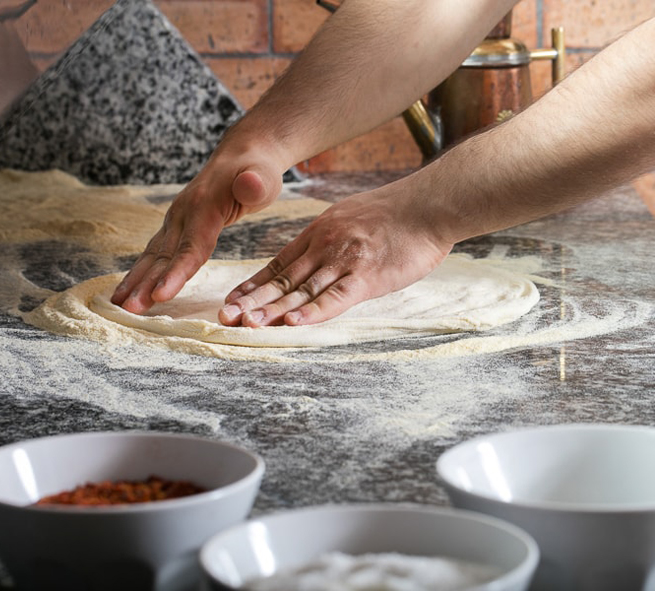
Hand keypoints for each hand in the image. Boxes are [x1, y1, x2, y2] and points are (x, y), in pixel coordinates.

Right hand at [111, 146, 284, 313]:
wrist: (243, 155)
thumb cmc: (258, 171)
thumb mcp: (266, 177)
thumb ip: (257, 185)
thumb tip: (249, 184)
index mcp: (205, 206)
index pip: (190, 246)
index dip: (176, 273)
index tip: (159, 295)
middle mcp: (183, 213)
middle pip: (164, 255)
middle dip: (144, 283)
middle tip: (127, 310)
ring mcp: (177, 219)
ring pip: (154, 254)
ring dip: (135, 280)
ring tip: (116, 304)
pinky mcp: (176, 226)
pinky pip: (157, 253)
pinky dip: (142, 272)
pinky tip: (130, 289)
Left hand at [217, 188, 452, 326]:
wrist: (429, 204)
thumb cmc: (398, 213)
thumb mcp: (353, 216)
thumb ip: (333, 237)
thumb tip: (321, 255)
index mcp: (320, 233)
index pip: (279, 264)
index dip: (254, 284)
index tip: (232, 299)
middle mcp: (326, 246)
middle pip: (283, 280)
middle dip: (252, 301)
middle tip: (225, 317)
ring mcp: (345, 261)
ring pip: (302, 291)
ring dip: (273, 310)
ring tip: (247, 325)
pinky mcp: (368, 276)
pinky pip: (336, 298)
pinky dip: (313, 312)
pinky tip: (293, 324)